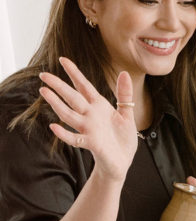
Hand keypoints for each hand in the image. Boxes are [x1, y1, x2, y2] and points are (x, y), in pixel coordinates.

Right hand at [39, 58, 137, 182]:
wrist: (123, 161)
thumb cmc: (123, 138)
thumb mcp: (127, 114)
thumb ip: (124, 95)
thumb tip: (124, 73)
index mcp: (99, 106)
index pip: (84, 86)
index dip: (74, 73)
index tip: (63, 60)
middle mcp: (90, 115)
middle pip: (72, 97)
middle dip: (58, 86)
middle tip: (43, 75)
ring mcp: (88, 129)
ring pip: (69, 115)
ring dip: (57, 104)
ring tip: (44, 92)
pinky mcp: (91, 143)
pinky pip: (75, 139)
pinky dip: (65, 134)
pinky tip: (54, 127)